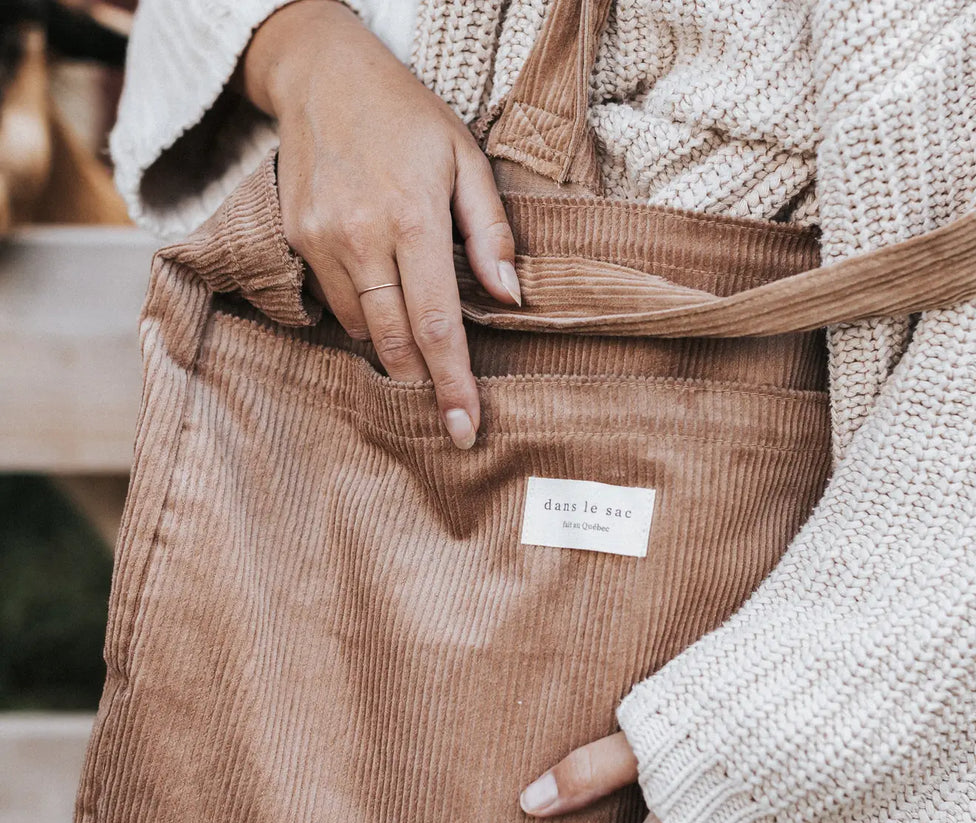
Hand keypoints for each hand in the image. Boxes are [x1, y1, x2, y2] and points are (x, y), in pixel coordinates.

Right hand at [240, 0, 519, 448]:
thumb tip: (511, 298)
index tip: (464, 428)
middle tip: (445, 409)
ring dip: (393, 348)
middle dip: (422, 383)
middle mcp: (361, 236)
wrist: (322, 74)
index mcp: (414, 218)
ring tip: (417, 342)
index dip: (453, 383)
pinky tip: (381, 301)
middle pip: (395, 341)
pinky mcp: (296, 241)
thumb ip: (490, 232)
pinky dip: (362, 318)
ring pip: (362, 329)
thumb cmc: (408, 117)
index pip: (437, 323)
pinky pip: (333, 305)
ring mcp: (321, 241)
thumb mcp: (466, 159)